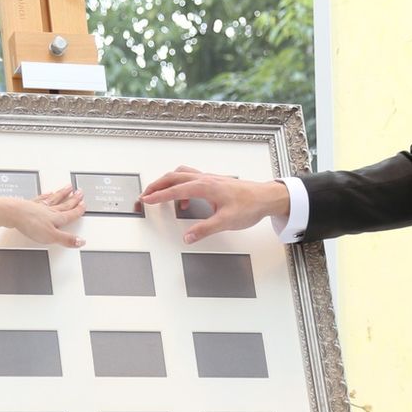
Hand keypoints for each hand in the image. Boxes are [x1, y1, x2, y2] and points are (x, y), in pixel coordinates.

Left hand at [8, 186, 85, 246]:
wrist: (13, 213)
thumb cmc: (30, 224)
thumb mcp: (51, 236)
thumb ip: (66, 239)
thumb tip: (80, 241)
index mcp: (57, 218)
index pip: (71, 214)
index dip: (78, 210)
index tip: (84, 205)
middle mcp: (50, 210)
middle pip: (65, 204)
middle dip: (73, 199)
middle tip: (79, 192)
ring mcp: (40, 206)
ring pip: (54, 199)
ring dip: (62, 193)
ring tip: (68, 188)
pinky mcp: (29, 205)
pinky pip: (41, 198)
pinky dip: (46, 195)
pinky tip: (47, 193)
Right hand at [140, 165, 289, 241]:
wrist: (265, 197)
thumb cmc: (249, 205)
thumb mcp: (226, 222)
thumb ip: (204, 229)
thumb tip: (188, 237)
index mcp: (205, 187)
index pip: (176, 189)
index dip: (159, 195)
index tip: (146, 199)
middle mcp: (205, 179)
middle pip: (174, 177)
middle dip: (158, 184)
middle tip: (146, 193)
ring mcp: (209, 179)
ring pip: (182, 174)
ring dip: (168, 182)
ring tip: (159, 193)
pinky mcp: (214, 182)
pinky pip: (191, 178)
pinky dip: (181, 185)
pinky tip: (184, 200)